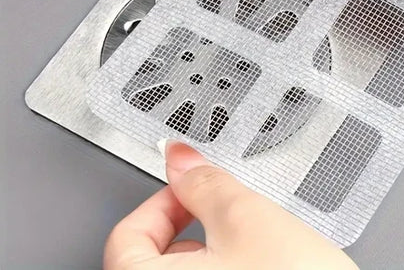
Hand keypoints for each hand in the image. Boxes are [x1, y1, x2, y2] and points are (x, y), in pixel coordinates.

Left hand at [104, 141, 357, 269]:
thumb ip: (205, 183)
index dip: (165, 201)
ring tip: (257, 249)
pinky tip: (264, 268)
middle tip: (230, 219)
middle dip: (194, 228)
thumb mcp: (246, 218)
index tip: (194, 190)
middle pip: (156, 258)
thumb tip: (179, 157)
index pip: (128, 234)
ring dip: (216, 253)